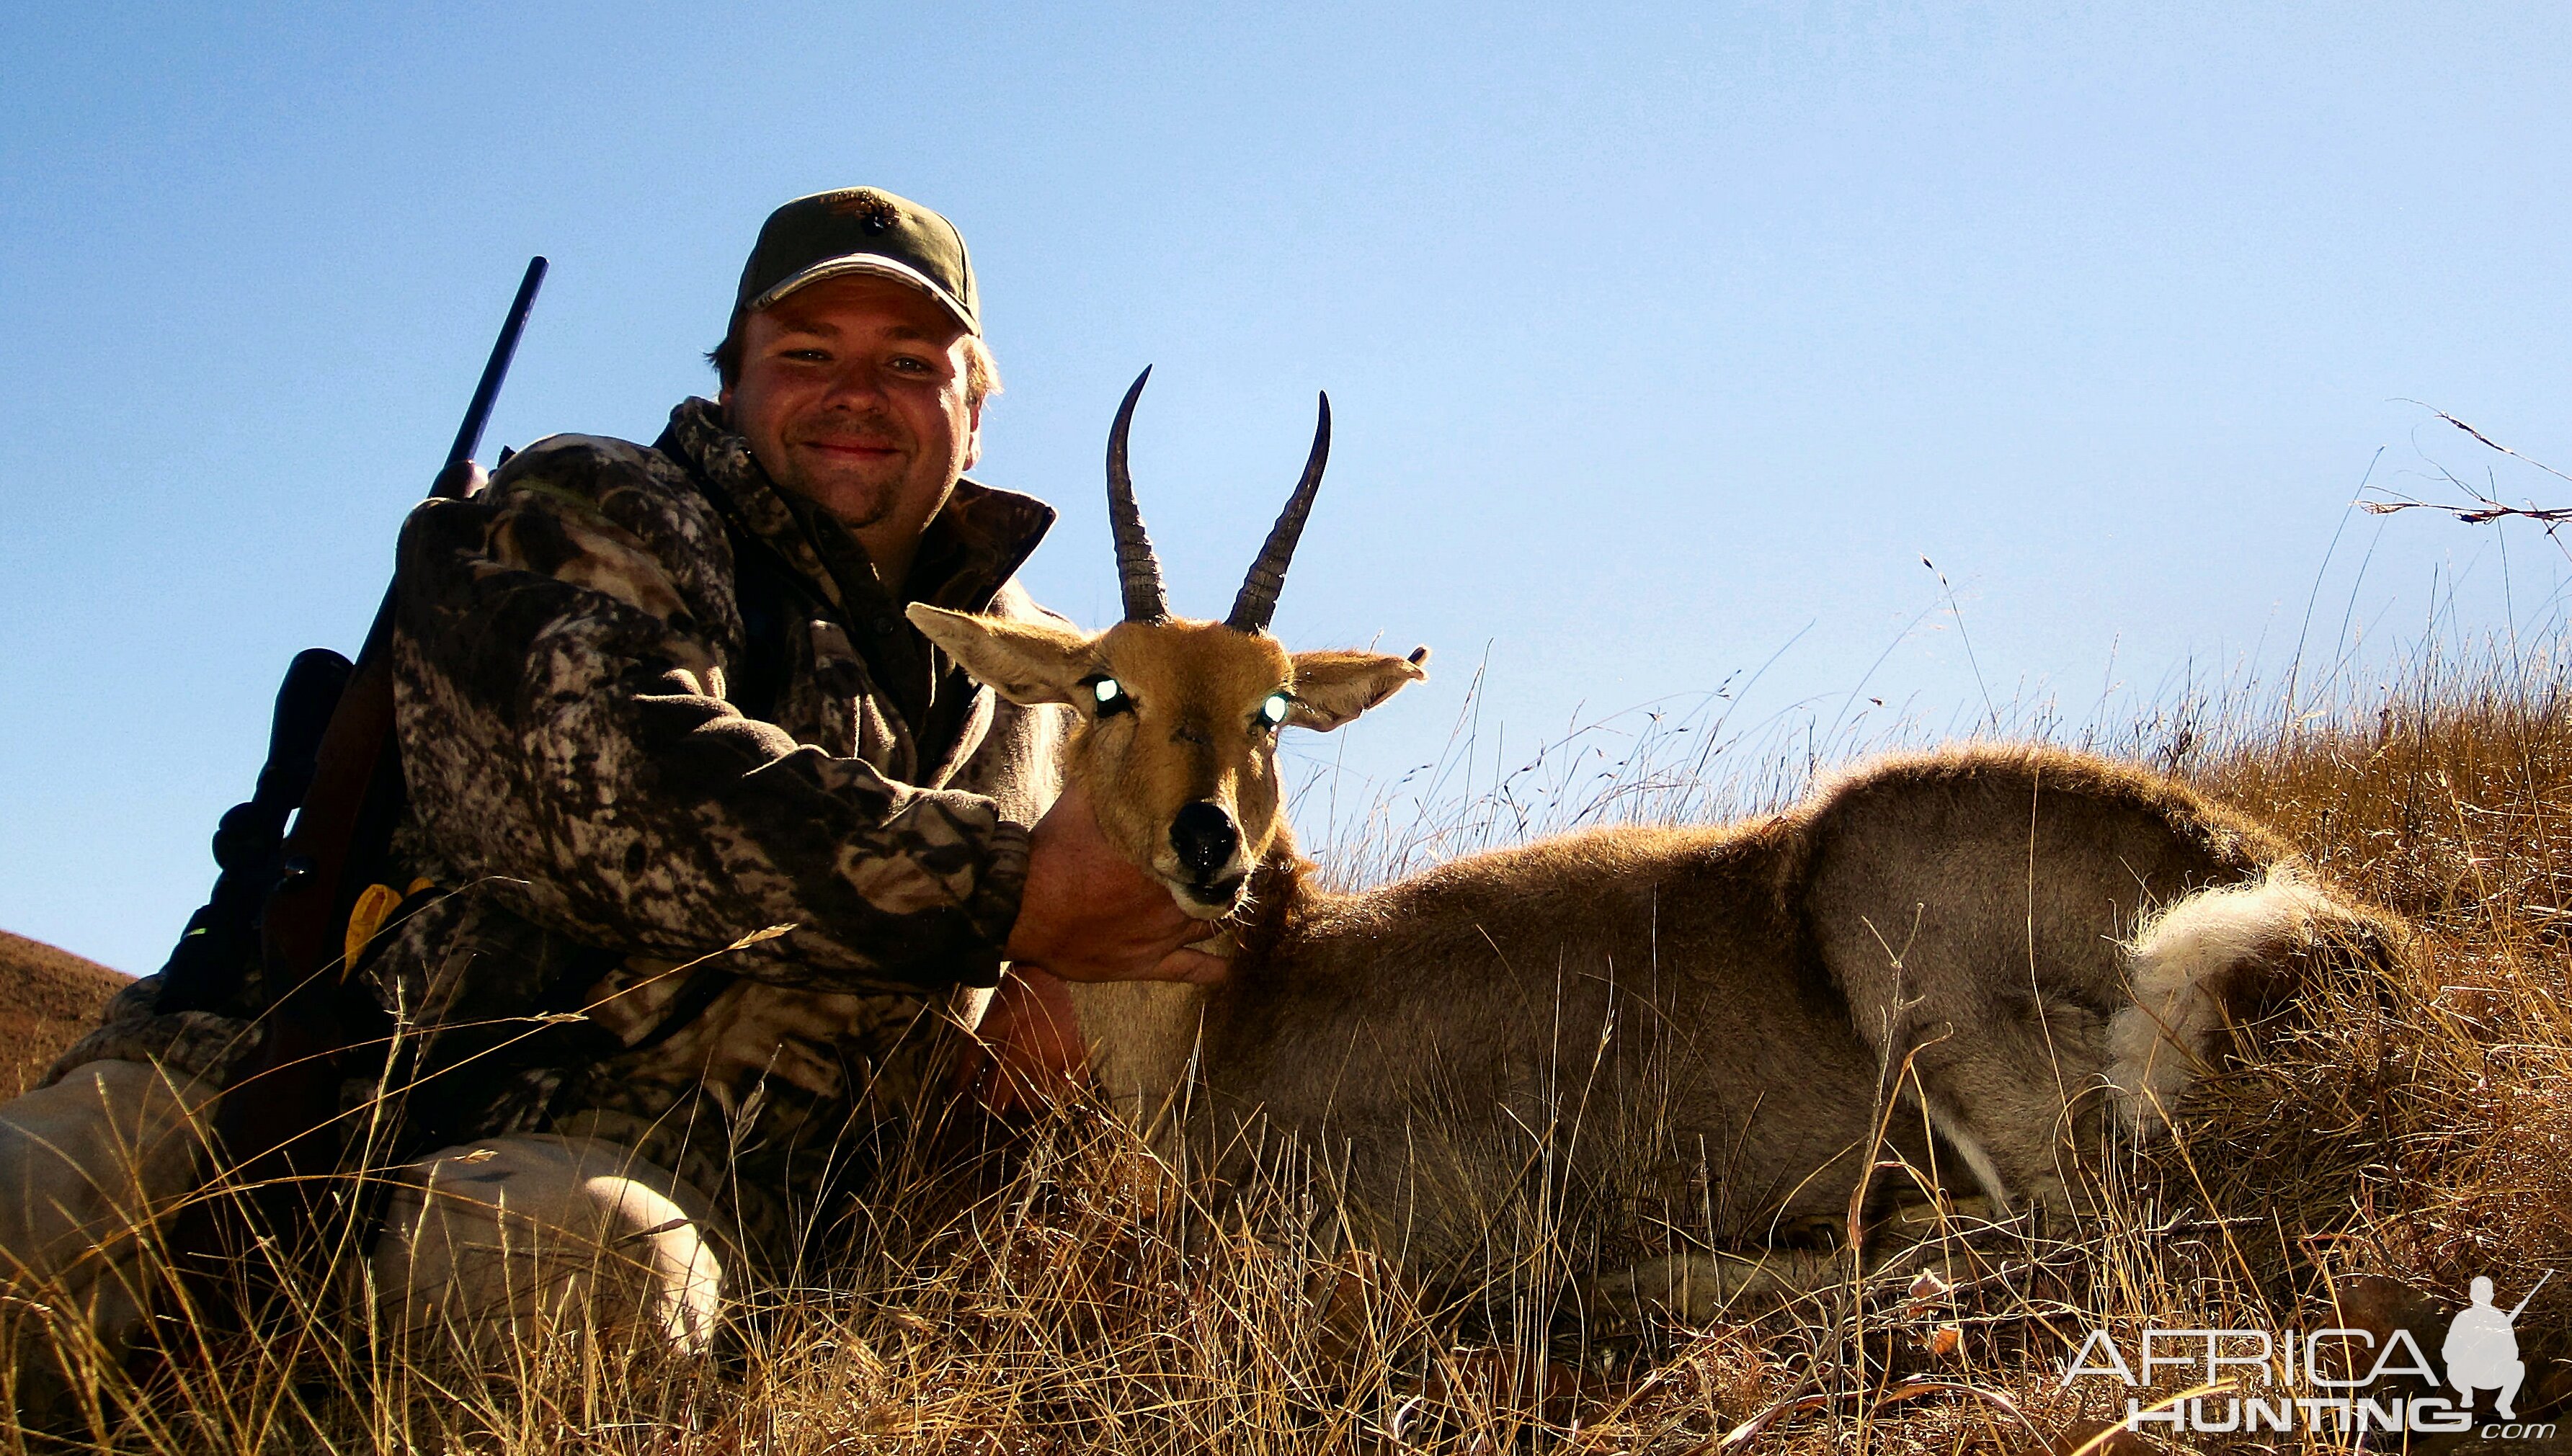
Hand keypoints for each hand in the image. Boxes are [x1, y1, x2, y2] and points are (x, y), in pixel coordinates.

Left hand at [958, 965, 1085, 1113]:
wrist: (1039, 977)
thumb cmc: (1006, 1006)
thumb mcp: (980, 1033)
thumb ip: (967, 1069)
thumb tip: (958, 1102)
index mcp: (1014, 1052)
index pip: (998, 1101)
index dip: (987, 1106)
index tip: (985, 1102)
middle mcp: (1042, 1058)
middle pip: (1025, 1105)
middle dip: (1011, 1103)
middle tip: (1006, 1089)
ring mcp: (1065, 1057)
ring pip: (1048, 1100)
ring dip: (1034, 1099)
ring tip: (1025, 1083)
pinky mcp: (1080, 1054)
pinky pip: (1073, 1089)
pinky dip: (1061, 1092)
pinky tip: (1048, 1081)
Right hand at [1003, 781, 1231, 984]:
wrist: (1021, 907)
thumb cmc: (1053, 852)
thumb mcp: (1082, 800)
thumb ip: (1109, 776)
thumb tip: (1120, 734)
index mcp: (1166, 856)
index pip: (1217, 849)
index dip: (1224, 843)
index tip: (1226, 835)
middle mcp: (1175, 896)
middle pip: (1220, 886)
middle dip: (1224, 877)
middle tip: (1226, 868)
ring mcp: (1164, 934)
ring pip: (1212, 924)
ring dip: (1220, 913)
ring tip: (1224, 903)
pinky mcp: (1146, 963)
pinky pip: (1190, 969)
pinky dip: (1212, 969)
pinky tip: (1223, 967)